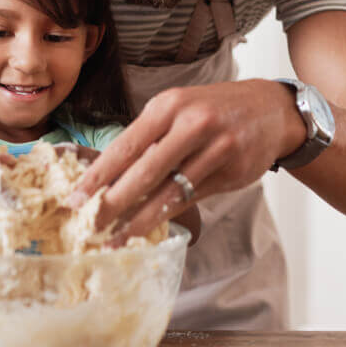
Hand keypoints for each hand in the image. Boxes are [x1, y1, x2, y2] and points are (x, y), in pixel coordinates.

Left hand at [64, 80, 304, 243]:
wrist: (271, 110)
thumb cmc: (212, 110)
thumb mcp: (178, 109)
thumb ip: (149, 138)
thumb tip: (106, 176)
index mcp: (169, 105)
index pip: (126, 146)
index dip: (98, 176)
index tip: (75, 200)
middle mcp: (193, 124)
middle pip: (145, 172)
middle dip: (113, 204)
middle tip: (88, 227)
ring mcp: (217, 149)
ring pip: (170, 192)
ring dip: (138, 222)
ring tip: (116, 241)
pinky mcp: (232, 172)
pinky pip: (192, 199)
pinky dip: (166, 217)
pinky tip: (149, 230)